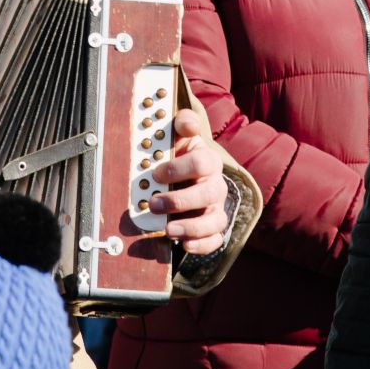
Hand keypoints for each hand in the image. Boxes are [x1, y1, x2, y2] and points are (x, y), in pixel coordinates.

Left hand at [152, 107, 229, 253]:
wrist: (185, 178)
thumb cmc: (177, 157)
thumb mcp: (177, 138)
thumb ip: (181, 126)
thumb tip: (187, 124)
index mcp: (207, 160)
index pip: (202, 161)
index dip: (179, 168)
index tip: (156, 174)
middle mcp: (215, 184)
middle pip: (210, 192)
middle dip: (181, 200)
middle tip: (154, 204)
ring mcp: (215, 208)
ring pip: (215, 220)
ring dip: (191, 226)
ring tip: (168, 230)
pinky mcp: (212, 228)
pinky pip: (215, 239)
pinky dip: (202, 244)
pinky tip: (185, 245)